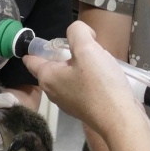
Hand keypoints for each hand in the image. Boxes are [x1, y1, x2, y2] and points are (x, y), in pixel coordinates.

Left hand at [23, 21, 138, 137]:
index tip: (50, 39)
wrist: (119, 118)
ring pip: (68, 75)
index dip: (37, 45)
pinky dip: (88, 78)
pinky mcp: (82, 108)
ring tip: (99, 61)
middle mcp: (52, 91)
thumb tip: (78, 33)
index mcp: (47, 77)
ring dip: (80, 65)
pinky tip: (104, 76)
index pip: (30, 59)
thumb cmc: (100, 83)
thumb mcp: (87, 48)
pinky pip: (80, 86)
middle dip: (66, 53)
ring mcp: (67, 102)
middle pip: (53, 65)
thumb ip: (77, 32)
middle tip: (87, 48)